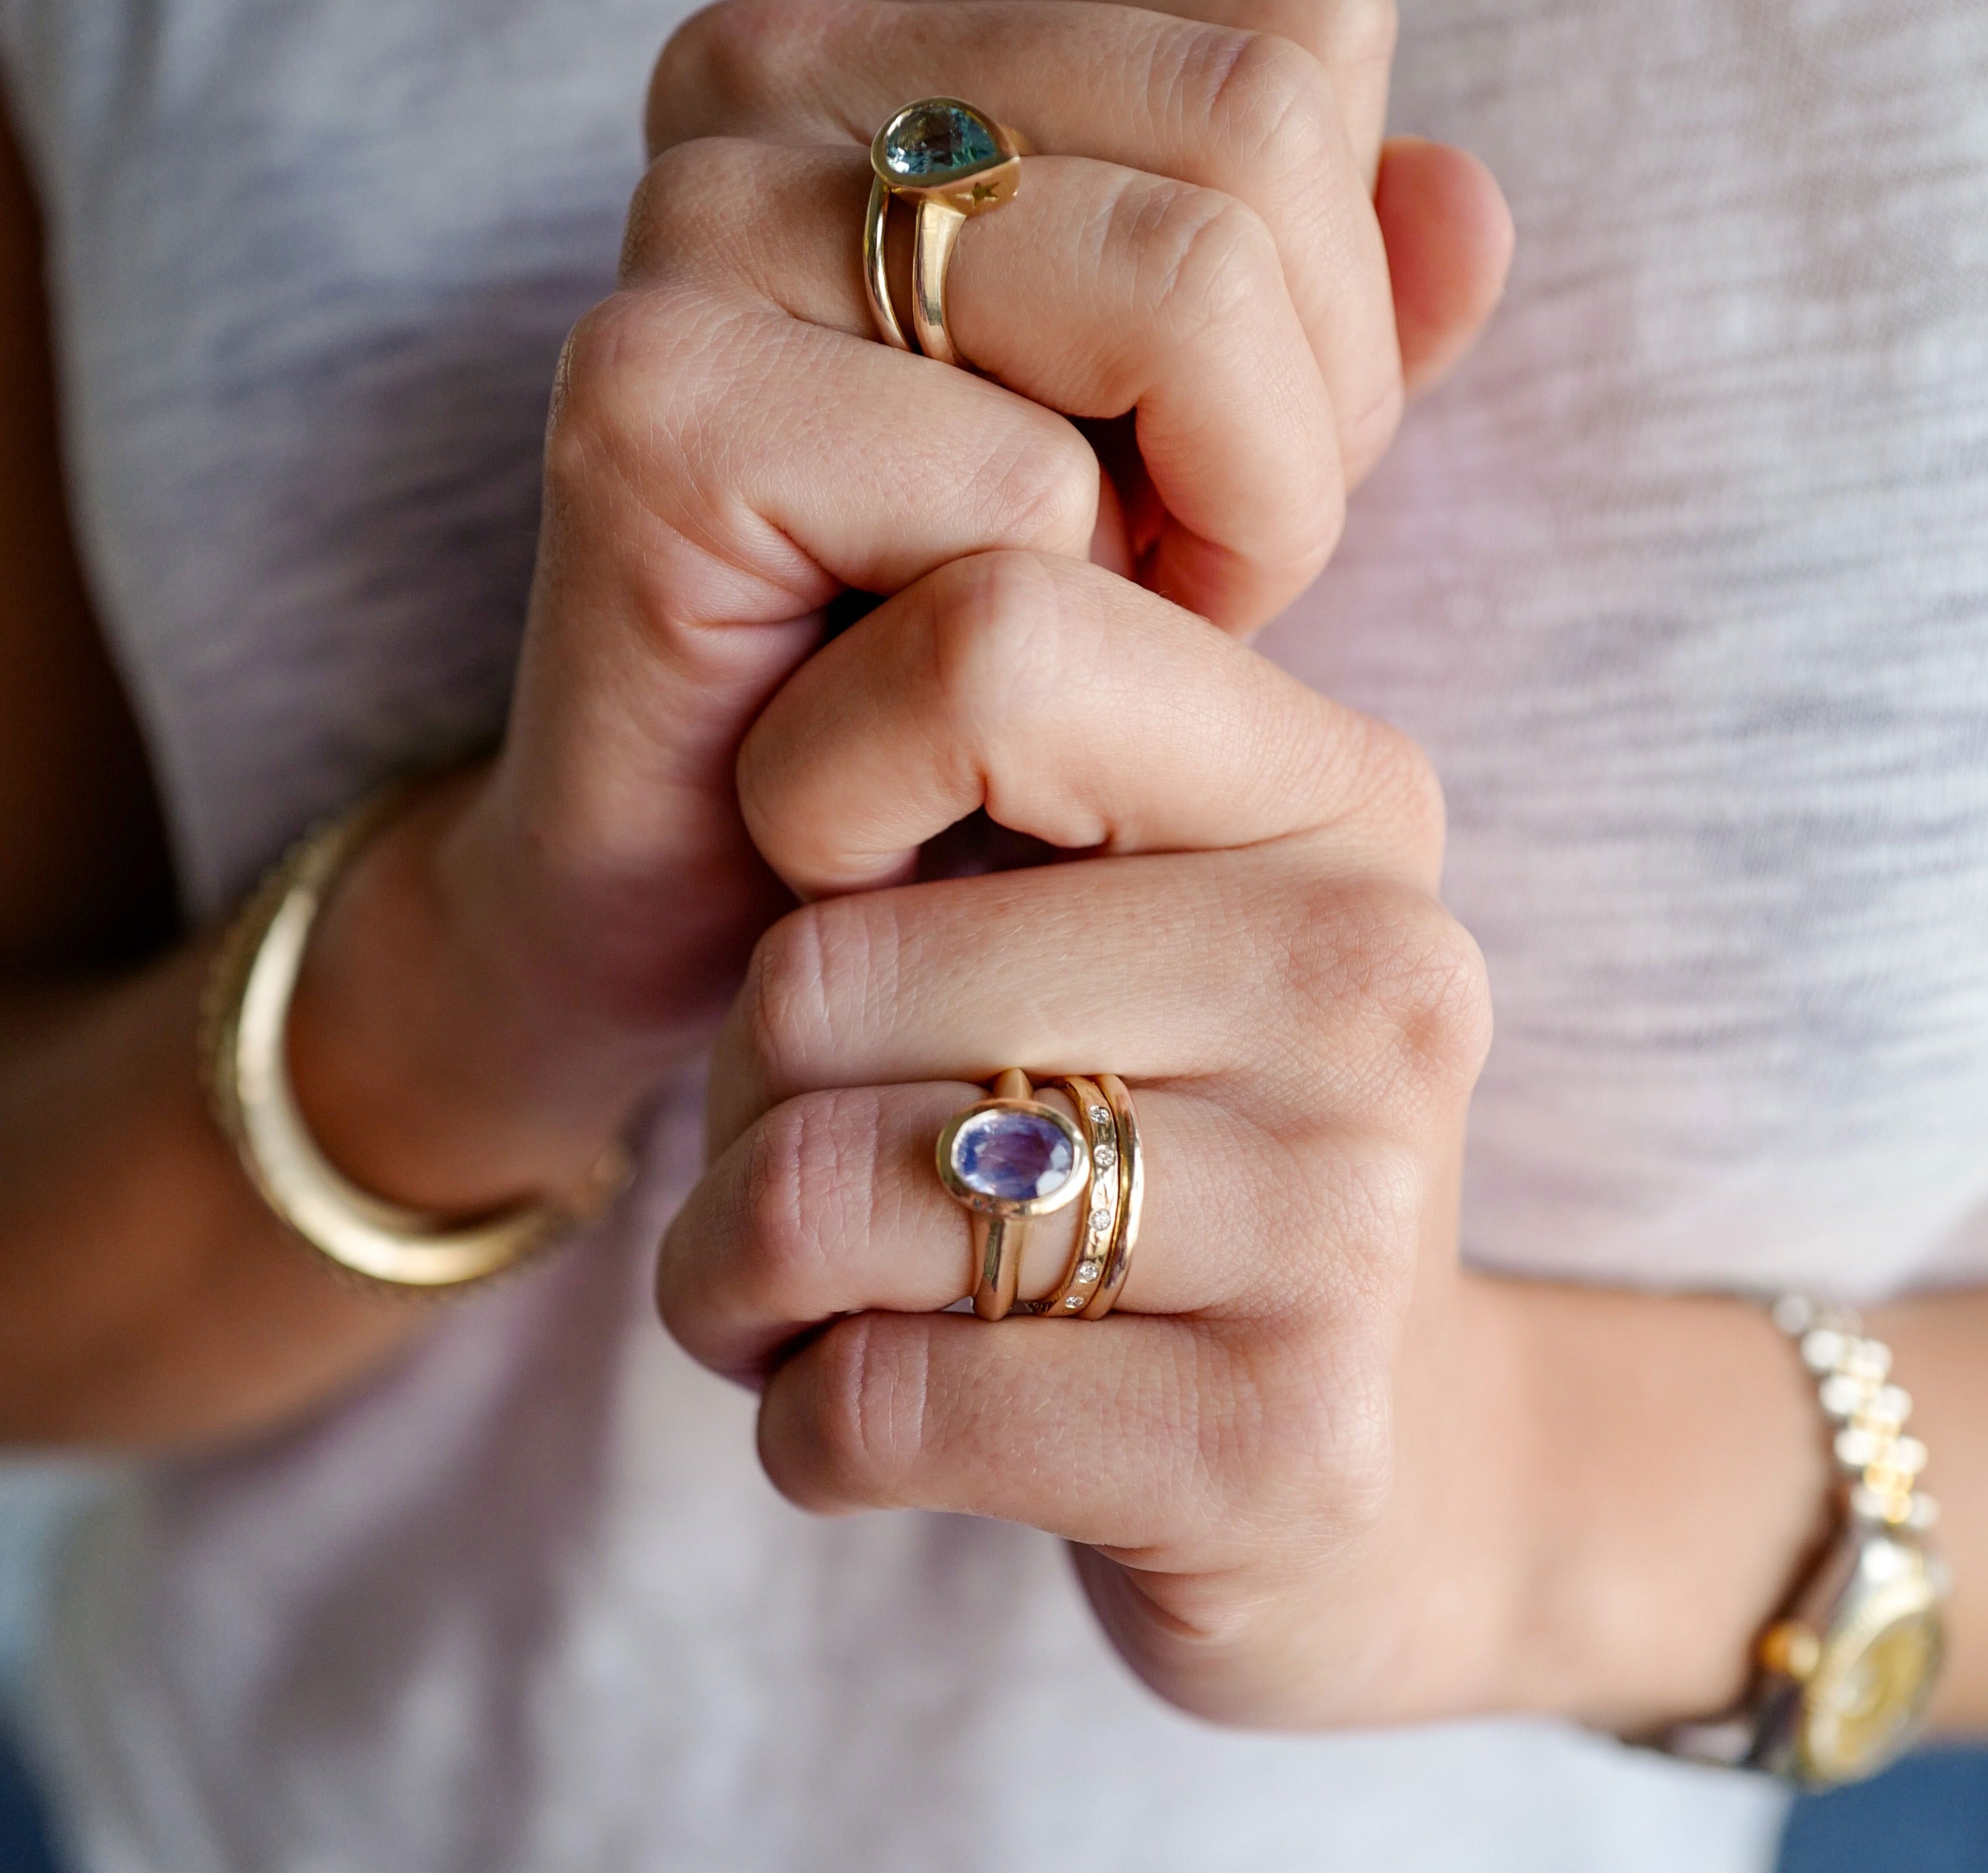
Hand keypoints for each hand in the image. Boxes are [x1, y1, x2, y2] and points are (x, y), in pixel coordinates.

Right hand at [287, 0, 1512, 1211]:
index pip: (1301, 36)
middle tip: (1183, 589)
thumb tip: (1471, 202)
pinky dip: (1062, 636)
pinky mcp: (657, 406)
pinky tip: (962, 715)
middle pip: (1260, 125)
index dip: (1340, 305)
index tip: (1221, 483)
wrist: (708, 889)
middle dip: (1298, 424)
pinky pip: (1024, 491)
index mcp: (911, 42)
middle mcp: (781, 74)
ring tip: (1094, 640)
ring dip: (1208, 526)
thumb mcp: (1187, 477)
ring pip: (1181, 282)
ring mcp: (699, 216)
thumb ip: (1328, 328)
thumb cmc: (947, 679)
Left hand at [656, 552, 1520, 1726]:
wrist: (1373, 1460)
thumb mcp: (1123, 922)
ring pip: (816, 1192)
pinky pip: (872, 1403)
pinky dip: (801, 1425)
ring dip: (731, 1270)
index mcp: (1342, 800)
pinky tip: (867, 1414)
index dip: (813, 776)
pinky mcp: (1283, 1447)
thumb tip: (768, 668)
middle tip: (788, 1151)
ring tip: (794, 1290)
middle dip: (737, 1093)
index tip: (833, 884)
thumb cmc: (1168, 1144)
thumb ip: (997, 779)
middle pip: (827, 969)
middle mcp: (1376, 981)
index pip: (988, 647)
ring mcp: (1351, 1221)